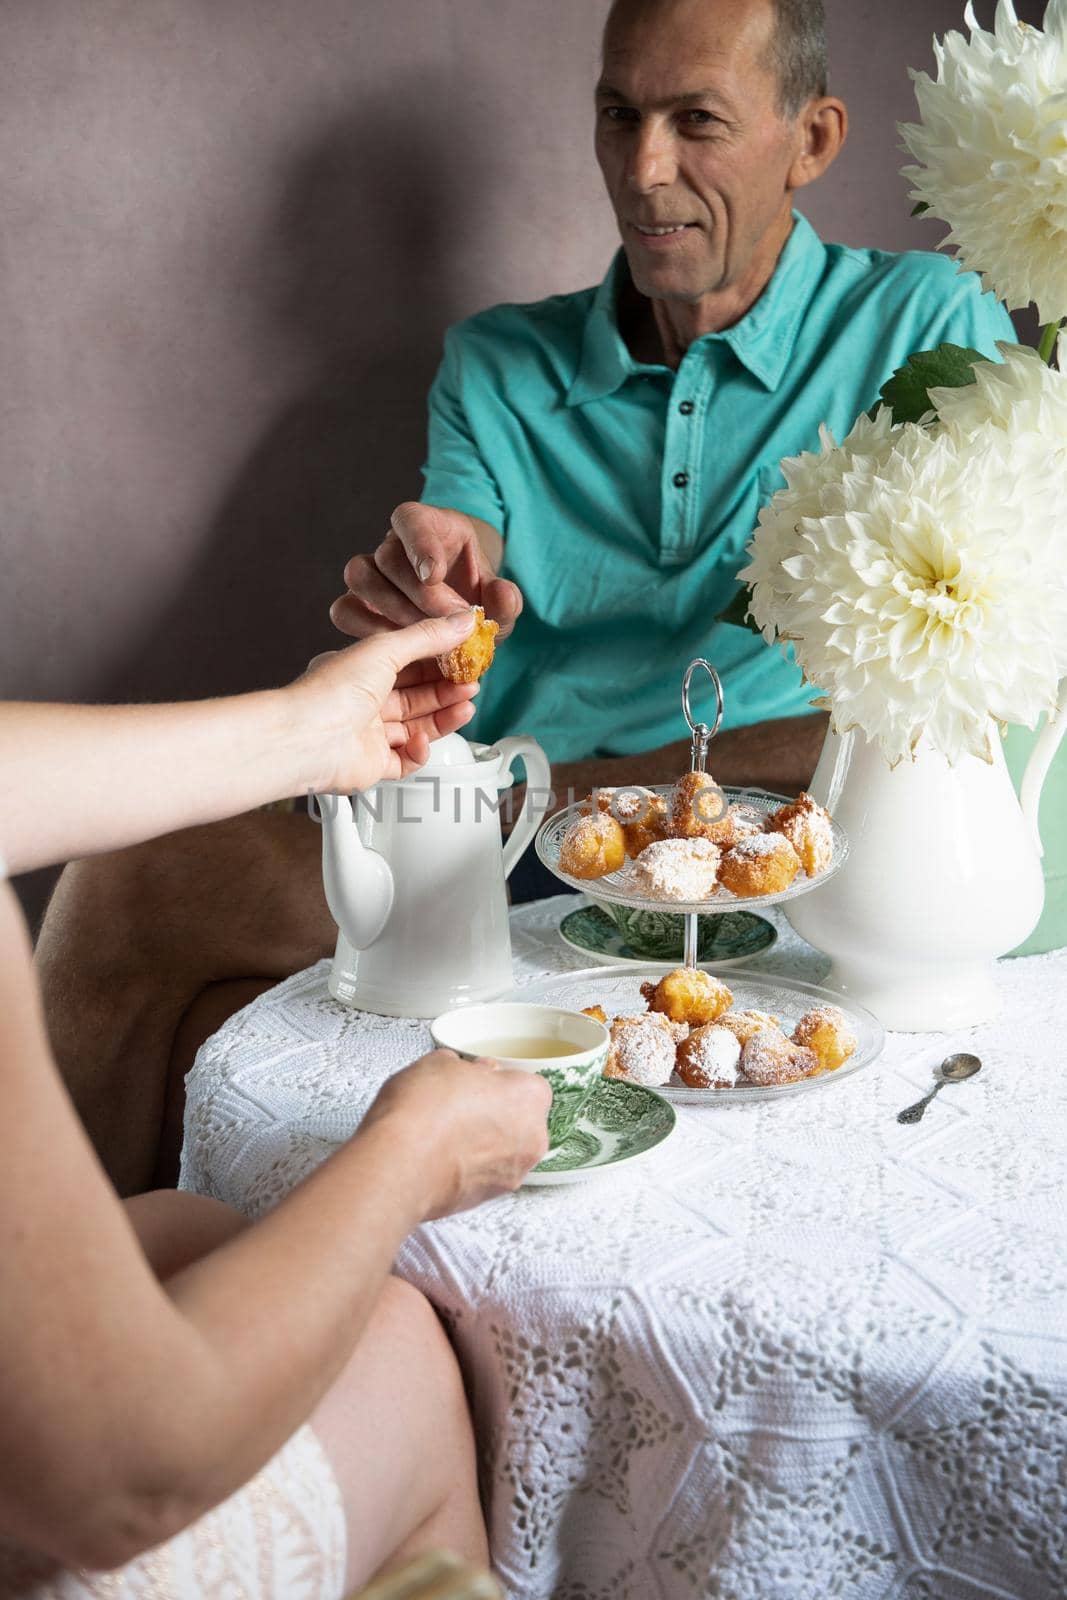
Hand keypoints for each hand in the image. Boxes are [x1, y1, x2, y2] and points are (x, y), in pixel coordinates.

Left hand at [286, 612, 480, 795]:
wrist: (306, 741)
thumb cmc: (331, 692)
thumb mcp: (385, 649)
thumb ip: (427, 637)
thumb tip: (462, 622)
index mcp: (360, 670)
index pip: (407, 663)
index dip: (438, 661)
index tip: (463, 656)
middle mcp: (363, 702)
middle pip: (417, 697)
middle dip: (446, 690)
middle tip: (472, 682)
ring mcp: (368, 735)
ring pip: (416, 727)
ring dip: (443, 717)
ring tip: (466, 707)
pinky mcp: (372, 765)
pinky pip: (405, 760)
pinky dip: (419, 752)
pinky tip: (423, 740)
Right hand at [330, 503, 522, 642]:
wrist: (462, 617)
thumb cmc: (478, 600)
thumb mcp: (499, 600)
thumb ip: (506, 599)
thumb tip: (502, 595)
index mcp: (427, 526)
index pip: (411, 519)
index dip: (419, 544)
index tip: (434, 575)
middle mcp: (392, 544)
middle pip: (387, 556)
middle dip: (418, 595)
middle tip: (447, 623)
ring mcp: (371, 573)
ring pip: (359, 577)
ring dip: (390, 610)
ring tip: (422, 638)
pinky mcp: (356, 603)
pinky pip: (344, 609)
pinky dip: (365, 628)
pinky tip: (397, 648)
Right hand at [362, 1049, 551, 1217]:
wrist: (400, 1165)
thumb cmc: (423, 1112)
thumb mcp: (440, 1063)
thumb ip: (467, 1068)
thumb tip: (467, 1074)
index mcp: (529, 1097)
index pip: (526, 1084)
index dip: (497, 1081)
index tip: (476, 1081)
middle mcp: (532, 1139)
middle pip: (520, 1120)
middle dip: (495, 1113)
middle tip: (459, 1106)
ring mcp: (512, 1173)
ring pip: (503, 1150)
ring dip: (482, 1142)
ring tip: (445, 1133)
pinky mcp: (488, 1199)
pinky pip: (484, 1175)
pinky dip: (468, 1168)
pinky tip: (440, 1156)